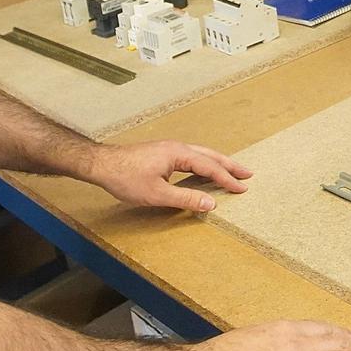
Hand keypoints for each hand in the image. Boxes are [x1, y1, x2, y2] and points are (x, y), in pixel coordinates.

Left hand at [81, 140, 251, 213]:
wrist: (102, 164)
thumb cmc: (126, 178)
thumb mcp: (157, 194)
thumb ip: (186, 198)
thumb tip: (211, 203)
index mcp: (179, 154)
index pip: (210, 167)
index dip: (227, 179)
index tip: (243, 188)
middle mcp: (177, 148)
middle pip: (210, 155)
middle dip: (229, 165)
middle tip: (248, 174)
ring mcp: (169, 149)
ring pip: (201, 155)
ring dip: (217, 163)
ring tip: (232, 171)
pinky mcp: (162, 154)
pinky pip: (191, 157)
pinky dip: (204, 164)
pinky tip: (203, 171)